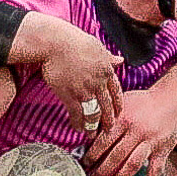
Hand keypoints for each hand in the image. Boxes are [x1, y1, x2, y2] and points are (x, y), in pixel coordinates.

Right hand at [28, 15, 122, 131]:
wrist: (55, 43)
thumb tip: (120, 59)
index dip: (117, 104)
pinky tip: (78, 128)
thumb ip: (108, 57)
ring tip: (92, 134)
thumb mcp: (97, 46)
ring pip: (94, 113)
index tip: (118, 113)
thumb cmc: (73, 40)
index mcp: (106, 70)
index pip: (116, 92)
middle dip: (109, 120)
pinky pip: (77, 113)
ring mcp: (85, 90)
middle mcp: (98, 83)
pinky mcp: (70, 95)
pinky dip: (78, 123)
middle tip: (109, 130)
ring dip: (93, 126)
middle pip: (107, 106)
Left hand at [85, 85, 176, 175]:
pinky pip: (155, 171)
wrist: (171, 100)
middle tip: (94, 175)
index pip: (104, 140)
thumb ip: (107, 117)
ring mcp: (151, 141)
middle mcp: (137, 130)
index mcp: (124, 118)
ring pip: (133, 164)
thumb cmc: (142, 103)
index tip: (85, 162)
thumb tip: (87, 131)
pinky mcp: (163, 150)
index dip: (92, 154)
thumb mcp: (122, 103)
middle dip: (102, 169)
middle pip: (116, 155)